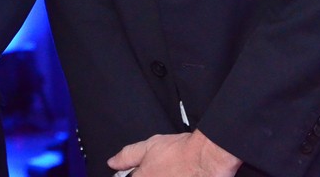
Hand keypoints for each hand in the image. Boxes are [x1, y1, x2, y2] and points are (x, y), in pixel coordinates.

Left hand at [108, 130, 240, 176]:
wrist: (207, 157)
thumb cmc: (180, 151)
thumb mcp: (148, 146)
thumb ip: (127, 156)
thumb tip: (112, 163)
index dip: (136, 175)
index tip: (140, 172)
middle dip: (152, 174)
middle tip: (163, 169)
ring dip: (164, 176)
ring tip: (172, 172)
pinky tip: (178, 175)